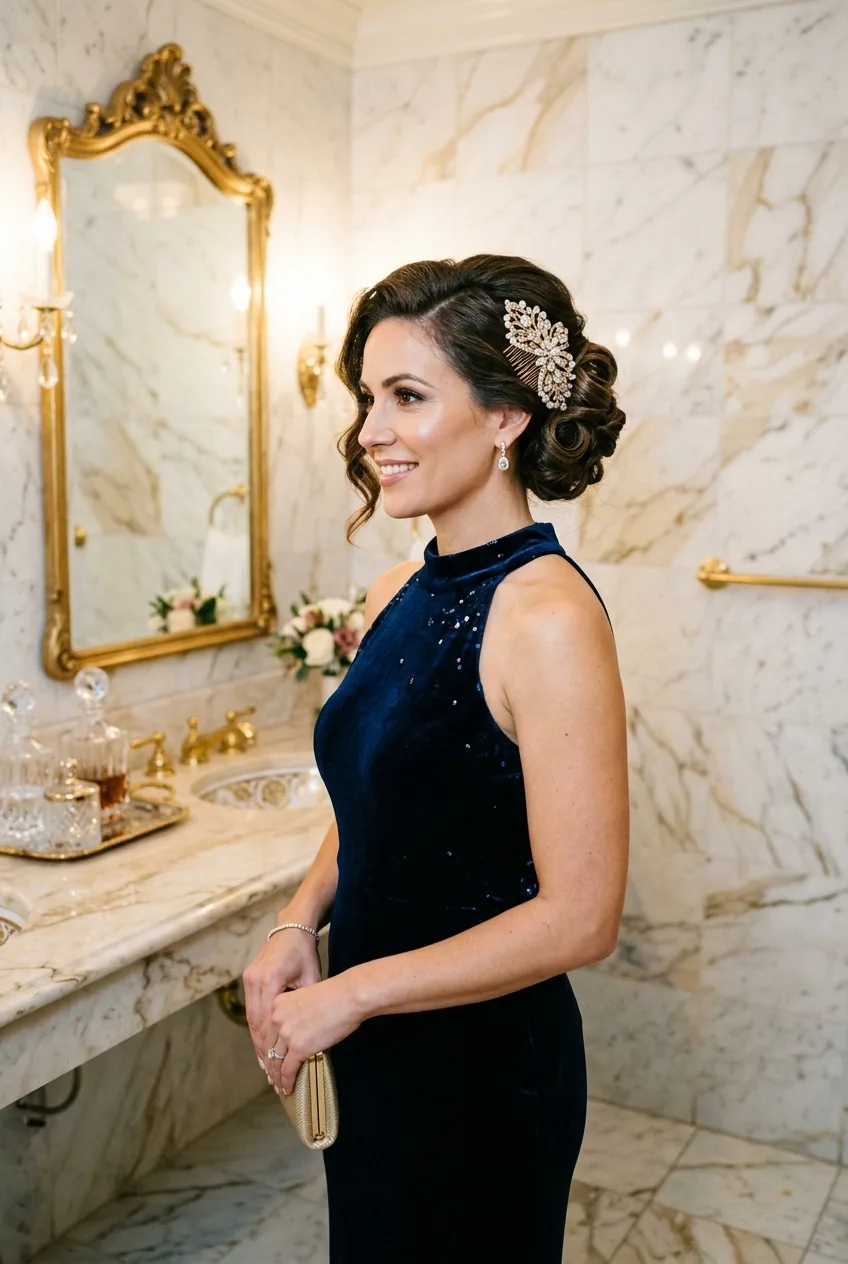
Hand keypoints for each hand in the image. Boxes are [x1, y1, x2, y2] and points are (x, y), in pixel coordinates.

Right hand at [243, 928, 321, 1081]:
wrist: (292, 928)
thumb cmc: (305, 952)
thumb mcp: (311, 977)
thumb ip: (307, 1004)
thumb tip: (315, 1032)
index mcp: (270, 980)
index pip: (267, 1021)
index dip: (271, 1046)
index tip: (276, 1066)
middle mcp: (255, 981)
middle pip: (256, 1024)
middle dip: (263, 1050)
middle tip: (269, 1072)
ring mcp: (249, 979)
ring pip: (251, 1018)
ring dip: (257, 1041)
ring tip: (265, 1063)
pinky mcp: (248, 978)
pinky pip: (251, 1008)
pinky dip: (256, 1027)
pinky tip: (261, 1042)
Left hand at [265, 973, 363, 1096]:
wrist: (347, 997)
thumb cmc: (335, 995)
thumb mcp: (306, 998)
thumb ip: (296, 1013)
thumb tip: (299, 1031)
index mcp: (277, 1003)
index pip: (265, 1031)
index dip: (266, 1049)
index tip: (268, 1058)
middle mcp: (277, 1018)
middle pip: (268, 1048)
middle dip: (269, 1065)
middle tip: (271, 1077)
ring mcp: (286, 1034)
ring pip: (276, 1061)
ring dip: (277, 1077)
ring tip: (279, 1087)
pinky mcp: (298, 1048)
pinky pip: (288, 1070)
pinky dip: (287, 1082)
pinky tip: (288, 1089)